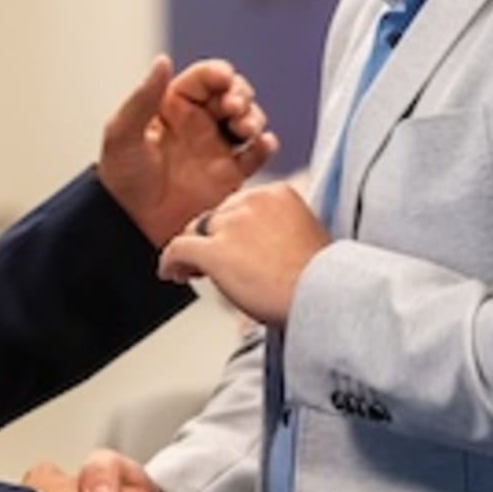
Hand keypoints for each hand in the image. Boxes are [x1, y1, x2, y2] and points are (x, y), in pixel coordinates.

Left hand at [99, 56, 278, 244]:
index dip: (218, 74)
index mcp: (173, 106)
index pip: (203, 79)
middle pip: (232, 94)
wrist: (133, 226)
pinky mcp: (230, 174)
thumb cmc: (121, 180)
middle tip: (234, 107)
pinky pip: (256, 154)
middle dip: (240, 94)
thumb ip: (143, 97)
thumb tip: (162, 60)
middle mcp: (198, 123)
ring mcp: (216, 148)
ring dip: (254, 117)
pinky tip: (264, 144)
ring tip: (245, 128)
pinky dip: (265, 146)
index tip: (225, 78)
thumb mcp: (123, 134)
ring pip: (248, 120)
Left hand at [157, 183, 326, 325]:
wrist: (321, 297)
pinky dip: (171, 262)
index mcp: (278, 194)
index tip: (231, 244)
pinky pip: (179, 250)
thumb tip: (264, 248)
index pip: (241, 205)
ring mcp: (232, 225)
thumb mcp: (308, 238)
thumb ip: (281, 232)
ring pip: (196, 230)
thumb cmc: (320, 279)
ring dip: (193, 251)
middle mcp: (252, 202)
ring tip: (191, 271)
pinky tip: (171, 273)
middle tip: (210, 263)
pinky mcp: (215, 251)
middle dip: (213, 238)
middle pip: (217, 216)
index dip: (231, 227)